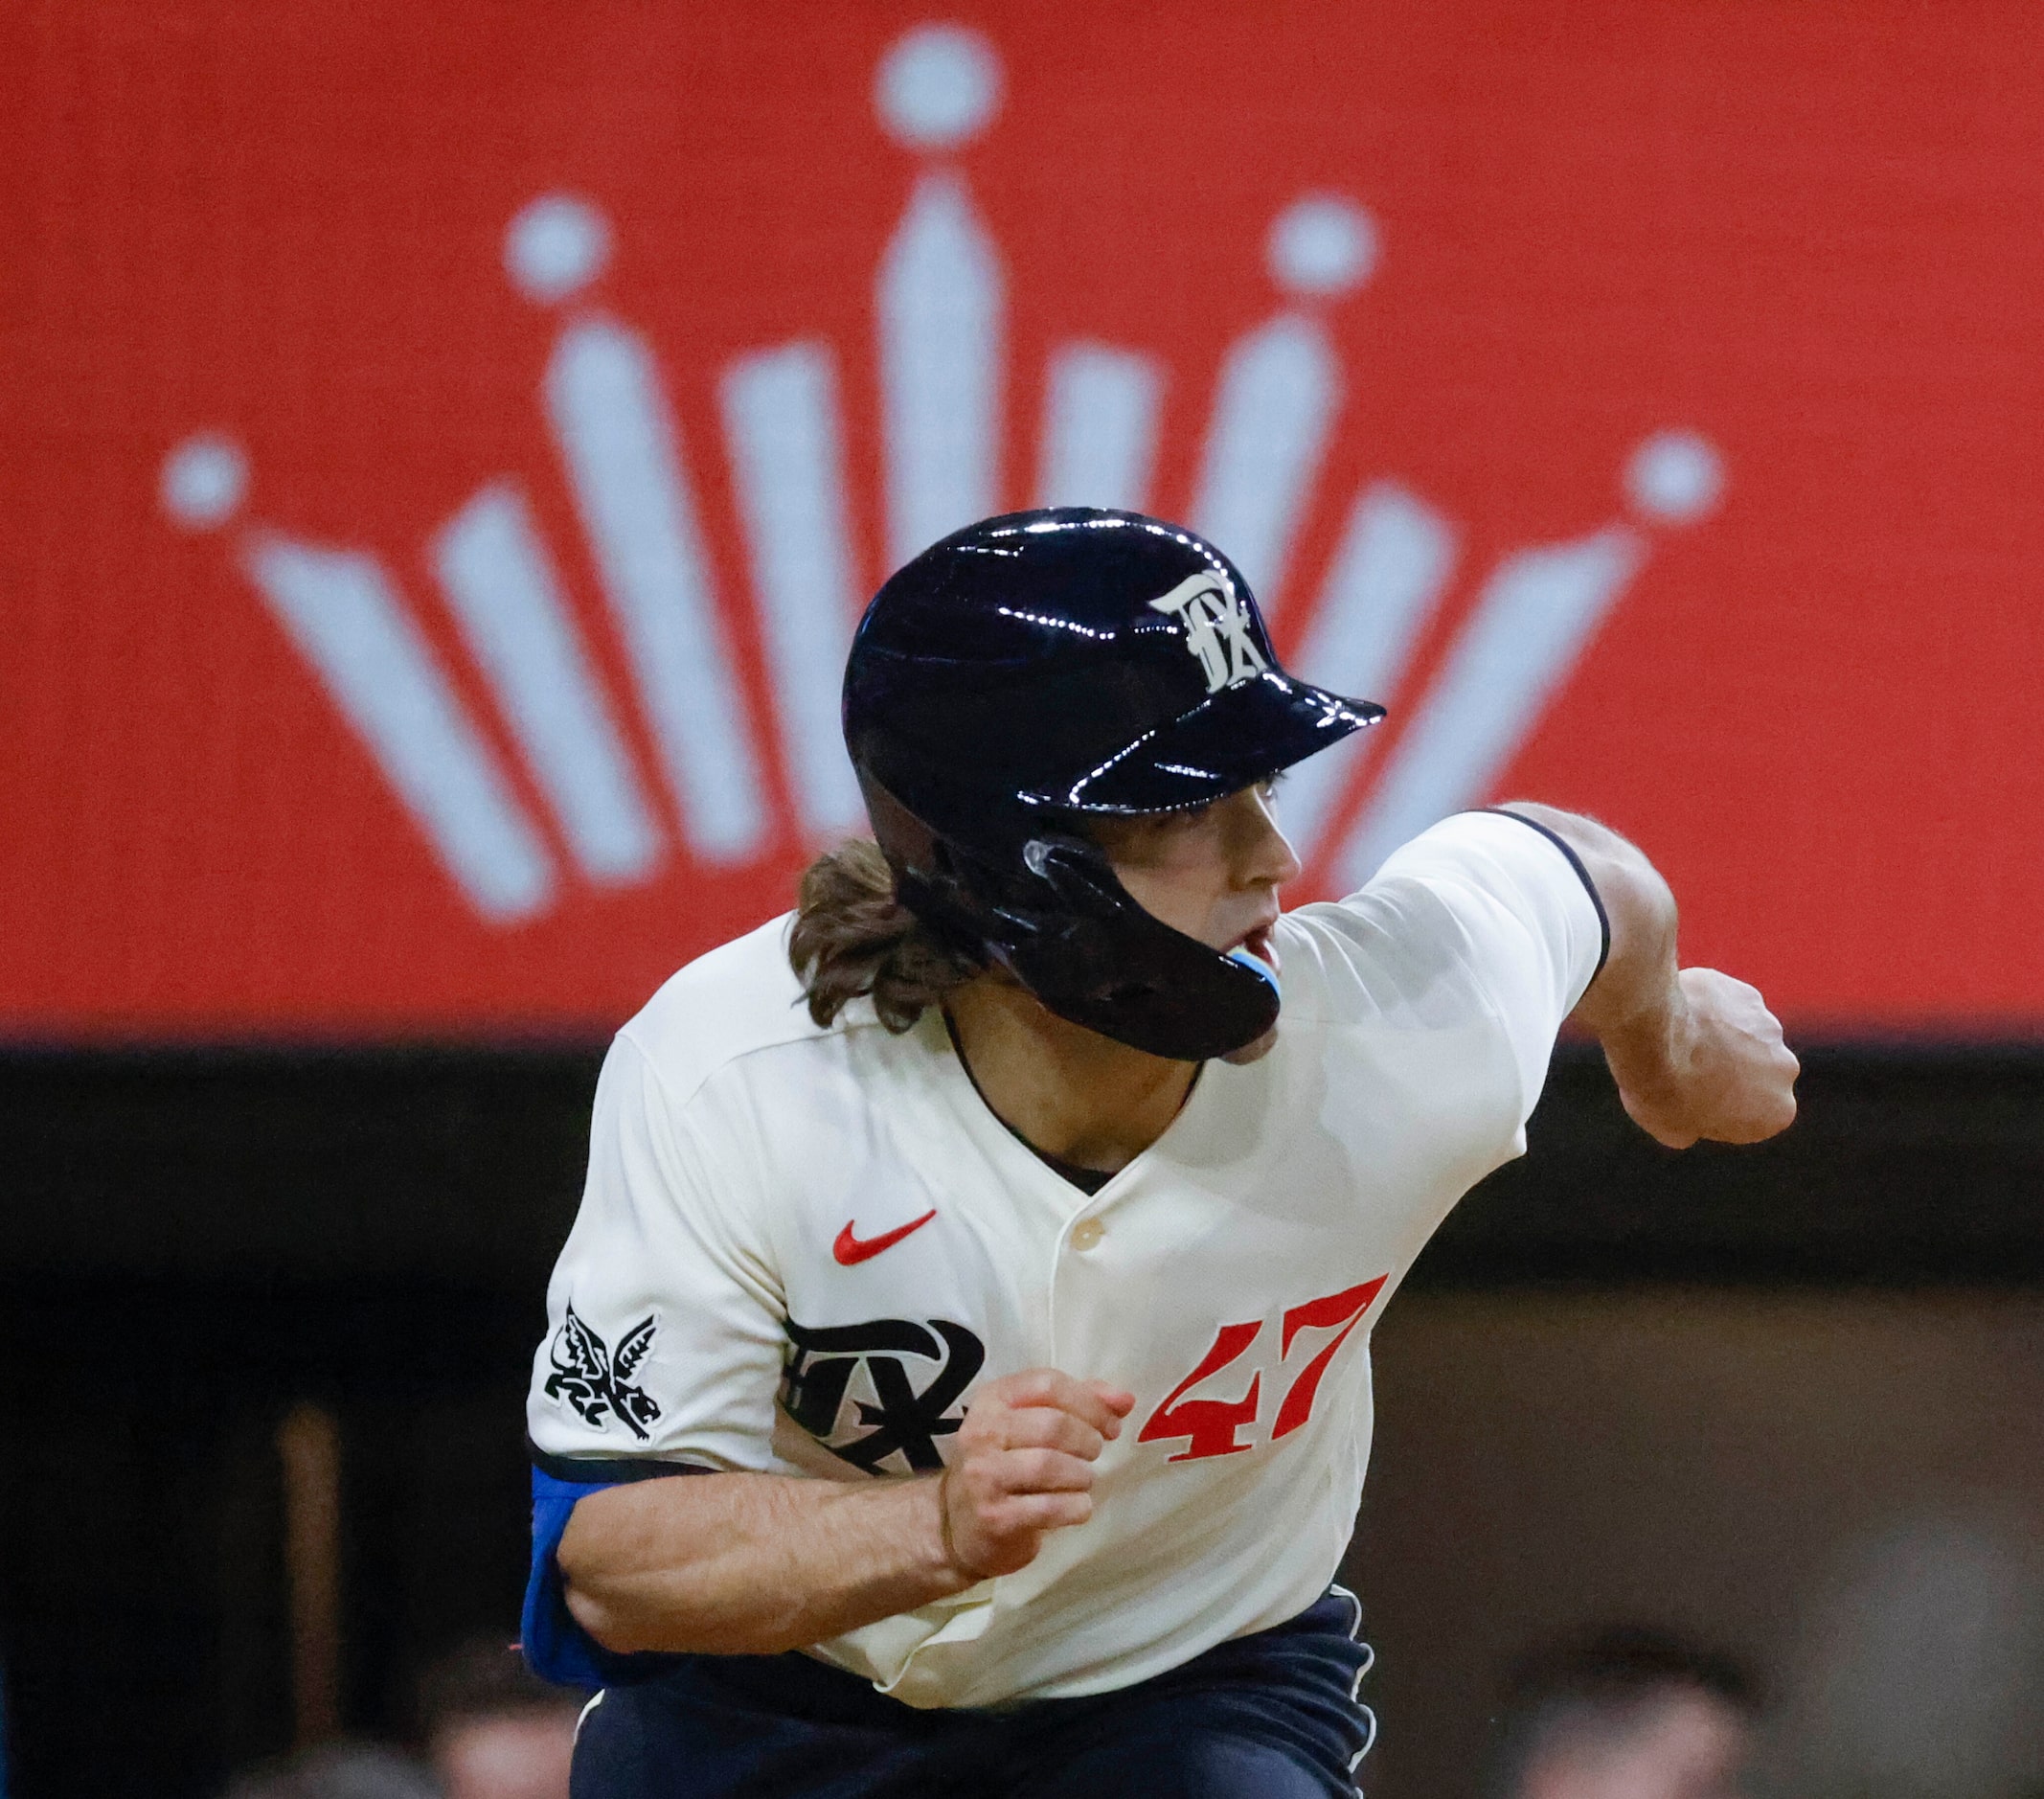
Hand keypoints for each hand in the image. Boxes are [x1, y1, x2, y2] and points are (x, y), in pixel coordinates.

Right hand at [937, 1368, 1134, 1580]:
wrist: (958, 1526)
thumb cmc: (1005, 1465)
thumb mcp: (1030, 1424)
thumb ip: (1079, 1404)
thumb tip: (1126, 1400)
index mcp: (991, 1399)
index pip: (1047, 1384)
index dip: (1089, 1402)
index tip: (1111, 1424)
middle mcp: (980, 1432)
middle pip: (1053, 1424)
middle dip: (1088, 1440)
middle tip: (1094, 1454)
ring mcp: (983, 1476)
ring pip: (1051, 1465)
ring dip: (1082, 1475)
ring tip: (1083, 1480)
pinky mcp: (994, 1517)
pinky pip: (1050, 1508)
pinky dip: (1076, 1507)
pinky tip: (1078, 1507)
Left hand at [1610, 967, 1798, 1149]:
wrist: (1652, 1033)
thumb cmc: (1662, 1088)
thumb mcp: (1670, 1129)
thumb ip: (1691, 1130)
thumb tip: (1686, 1128)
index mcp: (1777, 1112)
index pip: (1752, 1116)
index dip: (1718, 1110)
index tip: (1690, 1102)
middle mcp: (1784, 1069)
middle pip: (1754, 1072)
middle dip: (1726, 1069)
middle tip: (1683, 1066)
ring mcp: (1769, 1027)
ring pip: (1742, 1035)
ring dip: (1718, 1037)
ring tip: (1677, 1039)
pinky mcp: (1748, 995)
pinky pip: (1728, 1005)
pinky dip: (1708, 1009)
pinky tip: (1679, 1013)